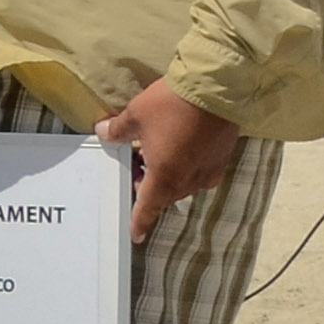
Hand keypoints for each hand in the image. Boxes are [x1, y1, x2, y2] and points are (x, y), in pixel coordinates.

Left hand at [92, 77, 243, 243]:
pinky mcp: (221, 159)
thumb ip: (118, 130)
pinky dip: (184, 167)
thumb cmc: (172, 105)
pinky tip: (176, 148)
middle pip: (164, 194)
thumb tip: (102, 133)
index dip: (139, 221)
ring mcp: (208, 171)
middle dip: (147, 186)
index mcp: (166, 177)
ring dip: (166, 176)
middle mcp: (189, 180)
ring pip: (182, 184)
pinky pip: (198, 173)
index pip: (148, 207)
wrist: (217, 88)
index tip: (135, 235)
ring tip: (152, 152)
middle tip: (134, 166)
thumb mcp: (136, 115)